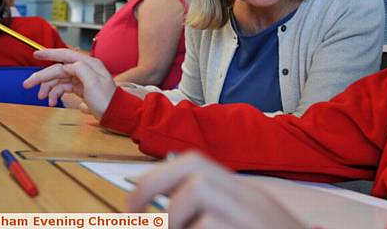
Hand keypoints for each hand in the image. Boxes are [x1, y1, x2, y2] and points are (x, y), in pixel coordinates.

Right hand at [23, 48, 115, 117]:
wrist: (114, 114)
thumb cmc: (107, 99)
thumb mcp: (94, 83)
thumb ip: (80, 69)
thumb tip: (67, 65)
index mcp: (89, 64)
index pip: (66, 55)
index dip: (50, 54)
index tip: (36, 55)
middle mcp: (85, 69)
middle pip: (59, 69)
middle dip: (42, 77)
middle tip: (27, 84)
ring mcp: (82, 79)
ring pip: (59, 79)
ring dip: (48, 88)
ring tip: (42, 98)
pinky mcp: (80, 88)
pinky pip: (63, 87)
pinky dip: (56, 94)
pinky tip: (53, 102)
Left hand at [128, 152, 307, 228]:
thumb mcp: (242, 223)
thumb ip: (211, 215)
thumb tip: (163, 210)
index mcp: (243, 195)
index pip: (195, 164)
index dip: (156, 177)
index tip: (134, 203)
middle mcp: (250, 200)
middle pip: (195, 167)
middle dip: (154, 184)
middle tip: (134, 213)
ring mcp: (252, 216)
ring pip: (199, 191)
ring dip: (175, 219)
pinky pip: (209, 223)